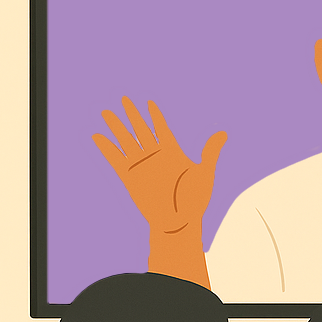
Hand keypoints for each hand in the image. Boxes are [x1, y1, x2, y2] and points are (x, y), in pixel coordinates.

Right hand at [93, 97, 225, 234]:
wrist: (178, 222)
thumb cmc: (195, 201)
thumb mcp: (205, 172)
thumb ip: (210, 151)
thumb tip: (223, 133)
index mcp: (172, 153)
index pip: (161, 129)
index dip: (155, 116)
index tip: (149, 103)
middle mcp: (155, 157)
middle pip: (140, 130)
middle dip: (132, 115)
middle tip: (124, 99)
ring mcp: (141, 166)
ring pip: (126, 140)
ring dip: (116, 127)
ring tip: (106, 112)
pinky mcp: (130, 178)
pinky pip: (115, 159)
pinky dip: (106, 148)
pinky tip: (97, 136)